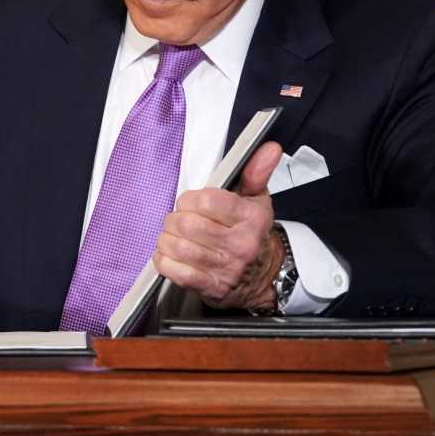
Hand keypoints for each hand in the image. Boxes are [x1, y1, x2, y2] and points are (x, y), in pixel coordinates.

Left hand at [153, 141, 283, 310]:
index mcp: (249, 218)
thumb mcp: (258, 199)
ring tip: (173, 236)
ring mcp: (226, 268)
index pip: (207, 201)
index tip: (191, 202)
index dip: (190, 199)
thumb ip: (257, 171)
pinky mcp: (212, 287)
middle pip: (187, 224)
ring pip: (178, 246)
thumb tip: (269, 148)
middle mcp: (239, 245)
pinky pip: (175, 271)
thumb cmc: (253, 233)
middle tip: (179, 220)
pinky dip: (164, 261)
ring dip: (166, 239)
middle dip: (174, 218)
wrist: (264, 276)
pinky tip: (170, 255)